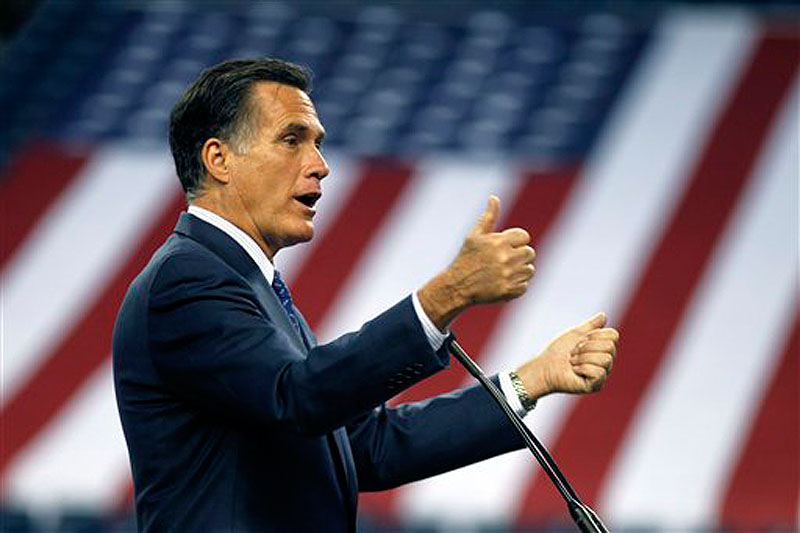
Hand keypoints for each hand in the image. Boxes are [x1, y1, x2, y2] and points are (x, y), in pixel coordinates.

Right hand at [418, 195, 535, 329]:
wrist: (457, 286)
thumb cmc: (467, 257)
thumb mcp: (475, 235)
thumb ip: (488, 217)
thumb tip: (494, 197)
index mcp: (499, 241)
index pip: (524, 237)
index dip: (516, 241)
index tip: (506, 247)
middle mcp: (505, 258)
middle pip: (530, 253)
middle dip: (520, 256)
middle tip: (505, 261)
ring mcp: (508, 275)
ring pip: (529, 270)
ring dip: (520, 271)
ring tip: (505, 272)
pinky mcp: (508, 290)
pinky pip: (524, 286)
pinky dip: (516, 286)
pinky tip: (503, 283)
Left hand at [515, 313, 618, 398]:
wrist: (545, 367)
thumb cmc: (559, 351)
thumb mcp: (576, 334)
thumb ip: (591, 325)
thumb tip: (603, 315)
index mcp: (603, 348)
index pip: (613, 335)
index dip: (595, 335)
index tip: (580, 340)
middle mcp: (606, 361)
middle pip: (610, 346)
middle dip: (587, 347)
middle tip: (574, 352)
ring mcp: (602, 374)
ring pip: (605, 359)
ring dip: (583, 357)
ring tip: (572, 361)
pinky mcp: (597, 385)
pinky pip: (598, 372)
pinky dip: (582, 368)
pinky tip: (574, 371)